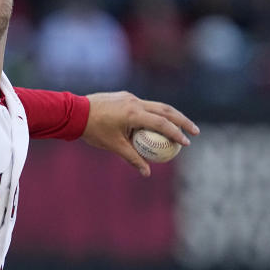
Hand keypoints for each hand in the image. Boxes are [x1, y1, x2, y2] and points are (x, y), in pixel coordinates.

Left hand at [81, 91, 199, 176]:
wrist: (74, 112)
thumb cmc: (93, 130)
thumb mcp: (114, 146)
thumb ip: (132, 159)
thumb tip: (146, 173)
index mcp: (133, 114)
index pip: (162, 123)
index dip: (176, 133)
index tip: (186, 143)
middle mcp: (134, 102)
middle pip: (166, 110)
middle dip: (182, 121)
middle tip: (195, 132)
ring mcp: (130, 97)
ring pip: (157, 105)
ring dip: (171, 116)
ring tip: (182, 126)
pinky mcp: (125, 96)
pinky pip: (144, 105)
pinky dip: (155, 114)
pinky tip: (157, 123)